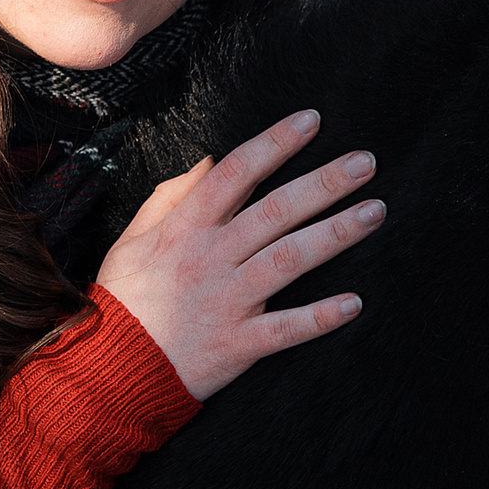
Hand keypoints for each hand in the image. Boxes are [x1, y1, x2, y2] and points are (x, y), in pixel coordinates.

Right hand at [92, 109, 382, 401]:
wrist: (113, 367)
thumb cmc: (125, 301)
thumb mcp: (132, 240)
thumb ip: (169, 198)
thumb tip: (207, 162)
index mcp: (186, 229)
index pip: (236, 173)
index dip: (275, 143)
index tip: (311, 121)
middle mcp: (212, 258)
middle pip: (276, 211)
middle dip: (323, 183)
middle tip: (365, 162)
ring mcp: (228, 301)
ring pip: (289, 260)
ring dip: (335, 234)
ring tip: (375, 212)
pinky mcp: (238, 344)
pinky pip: (285, 328)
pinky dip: (320, 317)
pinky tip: (355, 303)